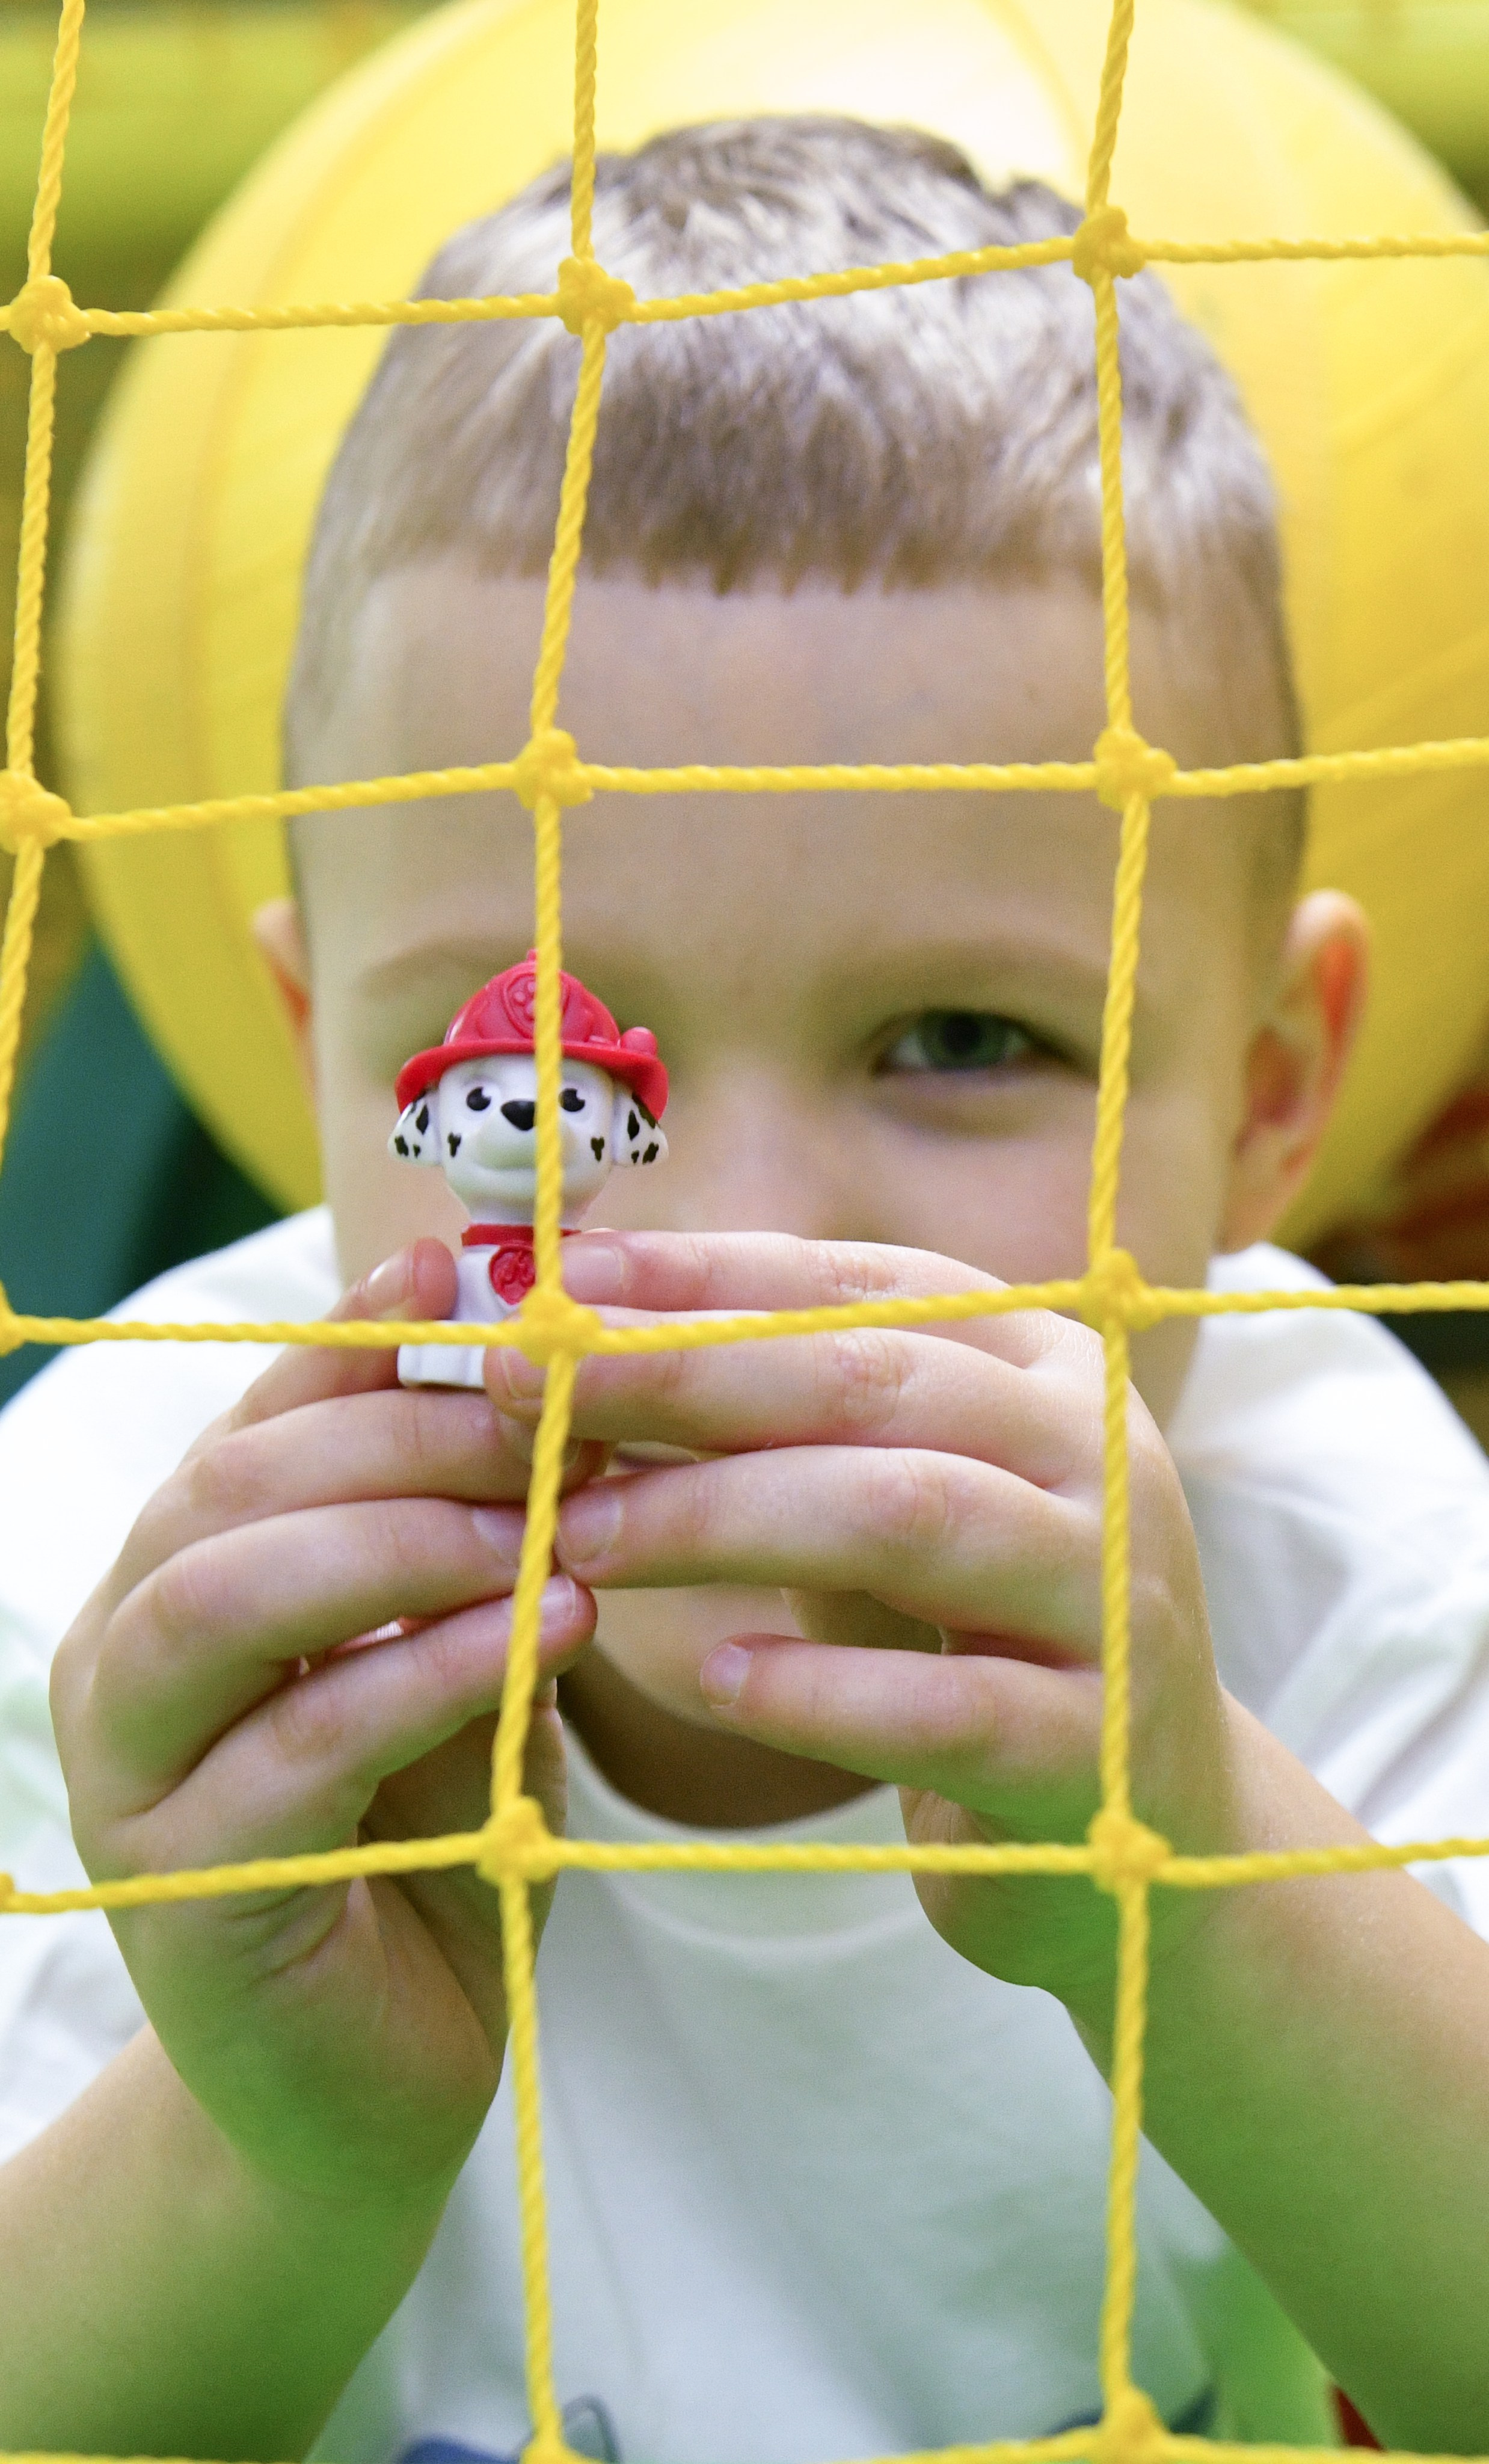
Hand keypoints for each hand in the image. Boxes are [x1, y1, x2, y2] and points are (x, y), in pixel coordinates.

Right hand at [51, 1240, 597, 2213]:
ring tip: (540, 1530)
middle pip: (234, 1487)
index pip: (260, 1423)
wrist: (370, 2087)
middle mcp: (128, 1653)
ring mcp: (135, 1771)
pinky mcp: (182, 1884)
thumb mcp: (454, 1667)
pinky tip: (536, 1636)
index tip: (464, 1272)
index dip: (359, 1337)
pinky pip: (296, 1743)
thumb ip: (468, 1550)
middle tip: (554, 1420)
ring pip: (222, 1595)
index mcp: (183, 1577)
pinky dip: (421, 1671)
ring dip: (395, 1539)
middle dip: (402, 1431)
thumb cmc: (423, 1851)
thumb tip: (553, 1393)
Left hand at [497, 1230, 1236, 2017]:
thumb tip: (571, 1333)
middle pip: (871, 1381)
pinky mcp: (1096, 1743)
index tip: (559, 1279)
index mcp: (1042, 1365)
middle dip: (685, 1375)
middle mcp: (1095, 1453)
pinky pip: (946, 1704)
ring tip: (583, 1537)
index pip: (861, 1283)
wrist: (1152, 1821)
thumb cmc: (971, 1631)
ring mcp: (1110, 1596)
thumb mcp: (881, 1497)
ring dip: (724, 1516)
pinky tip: (716, 1680)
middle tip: (532, 1395)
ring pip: (906, 1515)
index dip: (705, 1273)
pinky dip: (821, 1688)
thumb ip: (770, 1419)